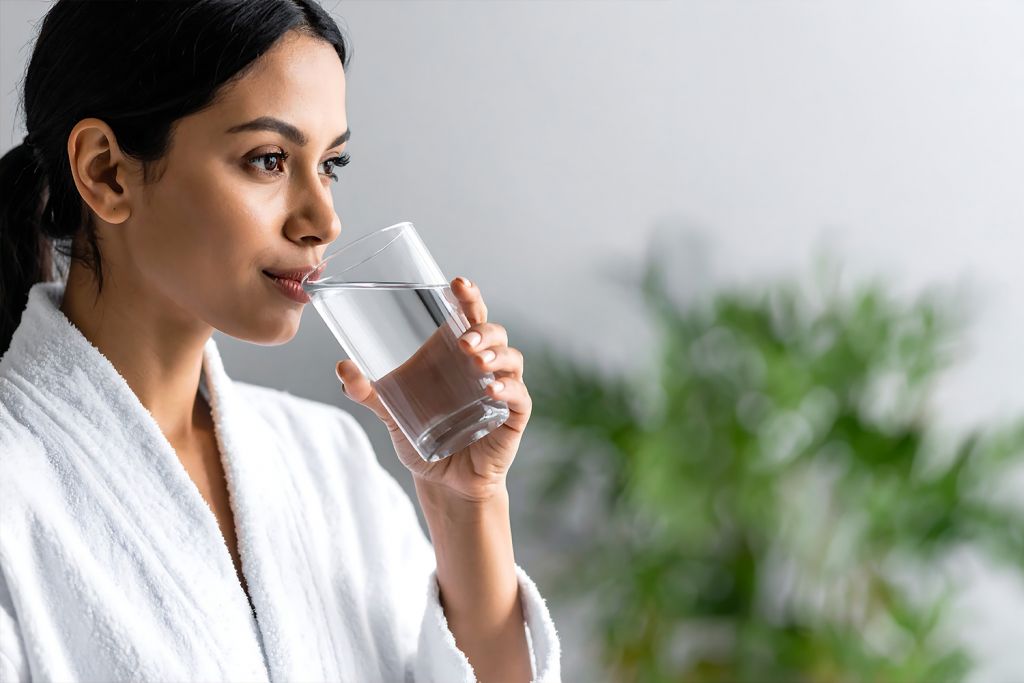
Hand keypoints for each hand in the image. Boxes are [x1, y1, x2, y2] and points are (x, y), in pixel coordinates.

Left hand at [335, 276, 529, 502]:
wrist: (443, 481)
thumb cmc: (422, 437)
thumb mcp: (390, 412)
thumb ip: (367, 391)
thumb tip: (342, 367)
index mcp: (456, 355)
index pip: (469, 316)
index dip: (468, 297)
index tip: (458, 283)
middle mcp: (483, 366)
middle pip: (494, 332)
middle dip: (482, 329)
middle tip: (462, 340)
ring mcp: (502, 389)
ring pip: (511, 358)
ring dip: (496, 354)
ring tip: (475, 361)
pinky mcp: (513, 416)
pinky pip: (518, 395)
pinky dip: (507, 388)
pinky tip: (490, 389)